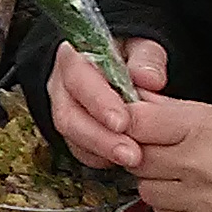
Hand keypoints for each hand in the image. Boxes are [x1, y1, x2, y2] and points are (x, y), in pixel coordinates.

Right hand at [51, 38, 167, 171]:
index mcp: (73, 59)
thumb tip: (150, 79)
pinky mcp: (74, 135)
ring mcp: (65, 113)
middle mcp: (61, 88)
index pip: (77, 78)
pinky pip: (81, 151)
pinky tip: (123, 162)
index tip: (122, 122)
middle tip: (131, 153)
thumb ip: (147, 60)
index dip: (98, 101)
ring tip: (133, 159)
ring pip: (73, 137)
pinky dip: (102, 159)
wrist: (121, 74)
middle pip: (68, 115)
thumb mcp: (142, 49)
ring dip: (102, 152)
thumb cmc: (129, 59)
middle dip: (99, 137)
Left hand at [126, 97, 211, 211]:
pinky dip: (170, 206)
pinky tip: (190, 194)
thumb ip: (164, 108)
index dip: (127, 123)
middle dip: (142, 154)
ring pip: (145, 190)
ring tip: (182, 173)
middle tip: (162, 150)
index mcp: (201, 128)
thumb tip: (126, 99)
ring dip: (156, 182)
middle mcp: (199, 165)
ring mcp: (201, 200)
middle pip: (135, 159)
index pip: (135, 122)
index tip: (129, 125)